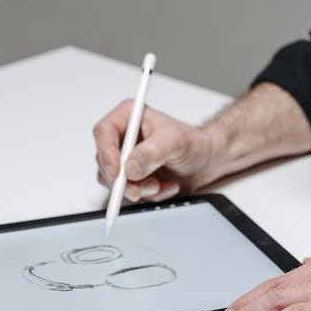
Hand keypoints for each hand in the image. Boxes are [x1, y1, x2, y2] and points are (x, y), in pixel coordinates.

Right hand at [93, 102, 219, 203]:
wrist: (206, 161)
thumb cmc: (193, 143)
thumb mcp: (175, 141)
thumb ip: (152, 152)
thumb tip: (130, 167)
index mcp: (129, 116)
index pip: (104, 132)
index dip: (106, 153)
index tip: (118, 172)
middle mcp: (124, 137)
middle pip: (105, 161)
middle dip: (125, 180)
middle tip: (143, 187)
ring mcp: (126, 159)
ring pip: (114, 182)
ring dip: (139, 189)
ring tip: (160, 185)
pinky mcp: (131, 178)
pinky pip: (127, 193)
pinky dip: (148, 195)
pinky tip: (164, 187)